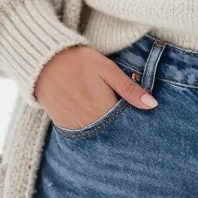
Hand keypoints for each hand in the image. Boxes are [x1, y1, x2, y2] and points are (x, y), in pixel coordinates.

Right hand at [34, 45, 157, 129]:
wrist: (44, 62)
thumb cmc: (80, 62)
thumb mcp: (108, 70)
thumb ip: (130, 89)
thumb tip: (153, 104)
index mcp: (104, 110)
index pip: (126, 126)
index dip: (135, 123)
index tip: (141, 119)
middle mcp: (90, 124)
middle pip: (113, 133)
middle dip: (121, 128)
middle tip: (123, 116)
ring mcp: (75, 127)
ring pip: (98, 136)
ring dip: (106, 130)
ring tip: (108, 116)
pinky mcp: (63, 126)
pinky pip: (82, 134)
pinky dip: (90, 129)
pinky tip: (93, 116)